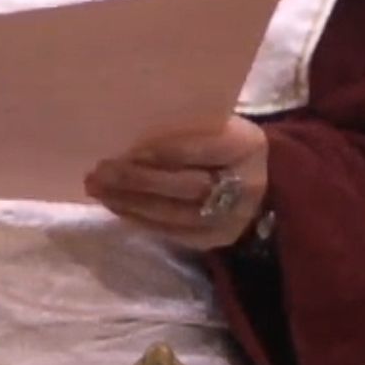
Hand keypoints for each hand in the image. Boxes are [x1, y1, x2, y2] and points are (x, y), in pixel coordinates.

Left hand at [84, 116, 268, 250]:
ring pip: (174, 214)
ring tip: (98, 189)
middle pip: (186, 186)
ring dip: (130, 202)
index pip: (201, 149)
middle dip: (137, 180)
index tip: (126, 149)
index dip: (163, 152)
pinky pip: (171, 233)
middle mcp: (244, 186)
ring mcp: (230, 219)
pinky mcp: (214, 241)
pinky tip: (115, 206)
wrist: (266, 181)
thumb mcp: (217, 124)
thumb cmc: (225, 141)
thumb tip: (129, 131)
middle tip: (100, 171)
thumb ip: (185, 127)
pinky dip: (139, 219)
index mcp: (246, 145)